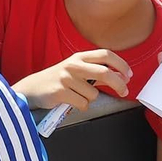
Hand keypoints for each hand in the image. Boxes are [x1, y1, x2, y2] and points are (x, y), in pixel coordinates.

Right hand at [16, 49, 130, 109]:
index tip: (128, 75)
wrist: (32, 88)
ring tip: (76, 95)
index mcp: (79, 57)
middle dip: (118, 84)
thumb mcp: (76, 71)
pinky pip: (83, 104)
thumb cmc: (58, 80)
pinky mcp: (60, 92)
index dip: (121, 64)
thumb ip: (97, 73)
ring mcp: (66, 78)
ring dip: (89, 99)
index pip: (105, 54)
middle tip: (124, 91)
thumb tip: (120, 78)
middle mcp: (73, 65)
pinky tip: (71, 101)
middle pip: (105, 72)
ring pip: (93, 94)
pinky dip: (81, 106)